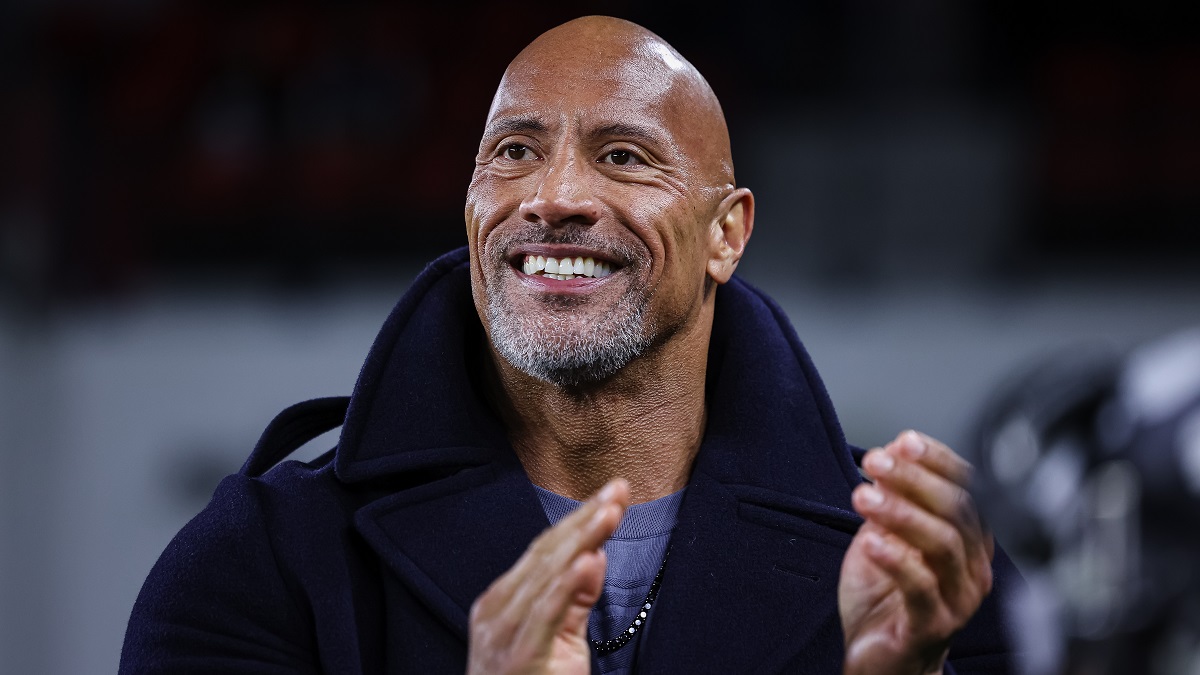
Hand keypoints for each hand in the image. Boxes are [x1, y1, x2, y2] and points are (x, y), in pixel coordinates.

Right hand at [467, 479, 629, 674]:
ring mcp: (505, 633)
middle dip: (585, 517)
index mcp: (502, 601)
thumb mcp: (558, 640)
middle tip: (618, 488)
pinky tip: (587, 559)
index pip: (546, 550)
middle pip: (548, 553)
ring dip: (582, 538)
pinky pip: (546, 614)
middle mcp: (497, 610)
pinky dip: (567, 584)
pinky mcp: (521, 657)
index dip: (579, 519)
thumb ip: (575, 600)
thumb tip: (594, 557)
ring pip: (549, 574)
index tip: (611, 493)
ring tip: (610, 510)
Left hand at [839, 431, 993, 674]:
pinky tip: (871, 541)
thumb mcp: (885, 535)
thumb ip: (892, 498)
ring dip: (902, 513)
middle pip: (959, 510)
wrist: (880, 657)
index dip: (939, 460)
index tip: (906, 441)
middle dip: (915, 479)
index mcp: (968, 538)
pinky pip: (922, 587)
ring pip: (944, 544)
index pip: (969, 488)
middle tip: (878, 462)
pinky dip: (896, 560)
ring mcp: (958, 597)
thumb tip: (892, 450)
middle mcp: (972, 566)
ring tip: (865, 496)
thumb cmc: (886, 596)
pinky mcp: (934, 625)